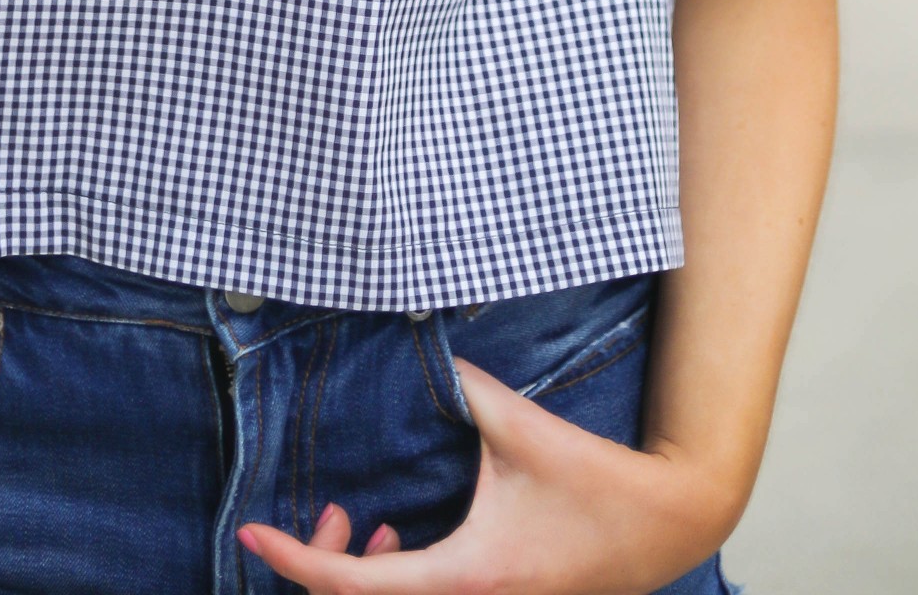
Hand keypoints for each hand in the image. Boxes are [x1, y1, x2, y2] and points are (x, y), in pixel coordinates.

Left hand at [238, 357, 736, 592]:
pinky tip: (397, 537)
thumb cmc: (598, 485)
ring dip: (360, 576)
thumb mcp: (521, 428)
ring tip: (360, 525)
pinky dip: (394, 579)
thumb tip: (414, 346)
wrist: (666, 527)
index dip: (293, 560)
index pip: (351, 588)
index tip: (250, 530)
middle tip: (321, 512)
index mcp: (465, 579)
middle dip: (323, 567)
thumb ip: (461, 388)